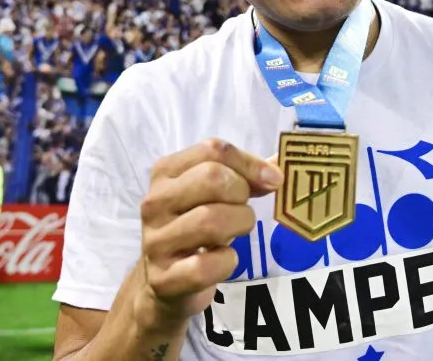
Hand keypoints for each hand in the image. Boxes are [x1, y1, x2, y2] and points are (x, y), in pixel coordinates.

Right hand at [138, 139, 282, 327]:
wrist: (164, 282)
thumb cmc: (194, 227)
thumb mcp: (213, 195)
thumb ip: (244, 176)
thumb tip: (278, 166)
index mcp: (166, 172)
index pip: (212, 149)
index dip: (250, 163)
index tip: (273, 180)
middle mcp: (155, 202)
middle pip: (211, 178)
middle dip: (242, 194)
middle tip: (244, 209)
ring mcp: (156, 241)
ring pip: (211, 221)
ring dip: (238, 225)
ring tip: (236, 232)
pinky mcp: (163, 279)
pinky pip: (206, 266)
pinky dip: (226, 262)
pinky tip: (223, 260)